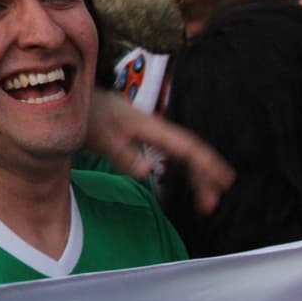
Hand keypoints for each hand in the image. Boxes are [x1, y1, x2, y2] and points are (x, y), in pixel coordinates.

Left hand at [85, 89, 233, 213]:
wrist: (78, 97)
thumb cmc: (91, 117)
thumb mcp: (103, 139)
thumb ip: (124, 155)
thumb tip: (147, 171)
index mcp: (153, 129)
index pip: (187, 147)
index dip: (207, 164)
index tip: (223, 182)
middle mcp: (158, 129)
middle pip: (190, 151)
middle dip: (206, 175)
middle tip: (213, 204)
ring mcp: (152, 131)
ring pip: (184, 152)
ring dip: (198, 173)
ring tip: (208, 197)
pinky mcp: (145, 135)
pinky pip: (174, 152)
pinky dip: (186, 167)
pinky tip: (189, 177)